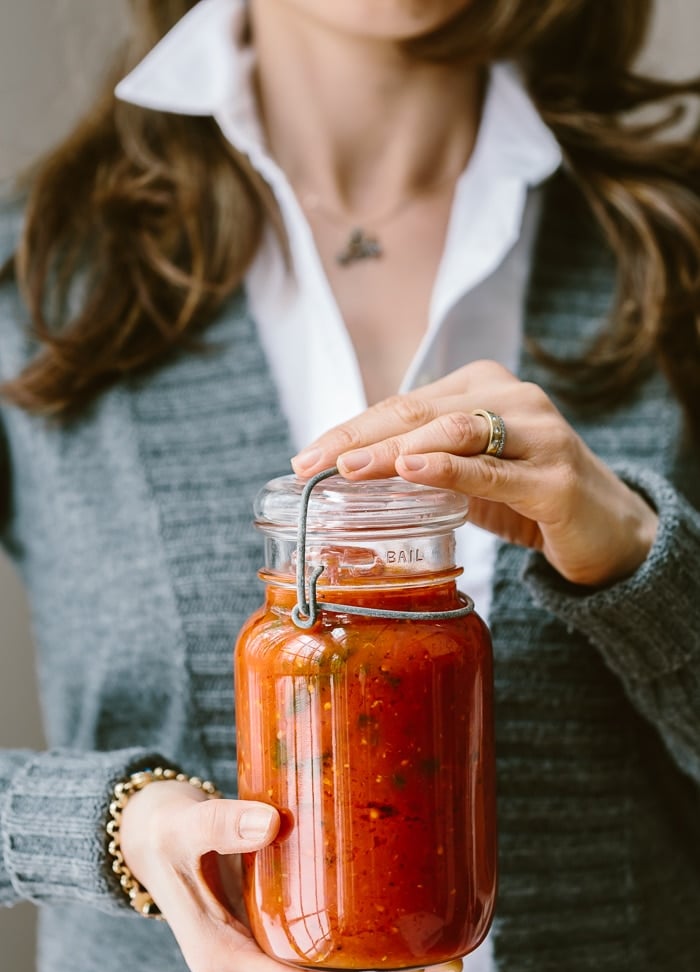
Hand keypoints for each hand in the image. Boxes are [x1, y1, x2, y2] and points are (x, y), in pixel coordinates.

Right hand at [118, 779, 419, 971]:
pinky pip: (307, 946)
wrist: (144, 835)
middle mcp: (239, 968)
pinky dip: (344, 936)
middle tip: (436, 950)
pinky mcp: (258, 935)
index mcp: (222, 958)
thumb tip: (271, 822)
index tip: (405, 965)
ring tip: (422, 933)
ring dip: (365, 956)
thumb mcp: (187, 825)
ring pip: (315, 966)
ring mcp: (250, 954)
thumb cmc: (164, 831)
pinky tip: (378, 914)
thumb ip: (224, 822)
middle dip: (376, 970)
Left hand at [291, 361, 657, 587]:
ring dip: (395, 451)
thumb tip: (347, 476)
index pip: (402, 404)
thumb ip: (421, 464)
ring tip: (350, 469)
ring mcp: (539, 433)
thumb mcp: (467, 474)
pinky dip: (448, 470)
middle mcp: (512, 398)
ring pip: (453, 433)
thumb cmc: (528, 495)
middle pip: (418, 412)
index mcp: (483, 387)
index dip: (350, 429)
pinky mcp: (555, 478)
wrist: (608, 529)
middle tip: (313, 465)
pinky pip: (492, 471)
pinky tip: (412, 470)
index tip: (305, 458)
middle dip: (359, 439)